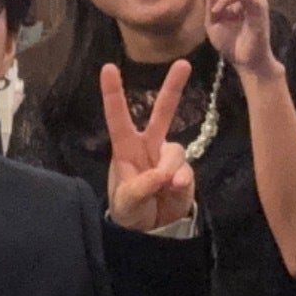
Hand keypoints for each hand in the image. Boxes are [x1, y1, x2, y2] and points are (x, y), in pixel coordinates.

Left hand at [102, 61, 198, 232]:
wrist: (151, 231)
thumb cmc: (129, 211)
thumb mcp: (126, 203)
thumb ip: (141, 188)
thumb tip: (162, 174)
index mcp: (125, 148)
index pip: (118, 117)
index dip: (113, 93)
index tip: (108, 68)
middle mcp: (148, 146)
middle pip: (162, 112)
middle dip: (173, 88)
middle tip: (183, 64)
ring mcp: (167, 158)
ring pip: (175, 151)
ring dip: (171, 169)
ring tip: (164, 188)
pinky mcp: (184, 171)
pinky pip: (187, 170)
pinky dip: (182, 181)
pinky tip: (174, 191)